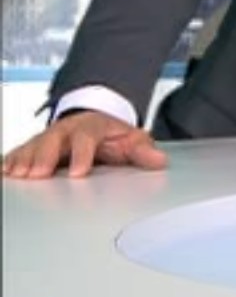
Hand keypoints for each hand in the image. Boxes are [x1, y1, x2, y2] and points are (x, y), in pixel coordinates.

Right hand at [2, 111, 168, 179]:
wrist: (95, 121)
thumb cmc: (111, 135)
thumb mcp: (131, 140)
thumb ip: (143, 151)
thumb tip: (158, 160)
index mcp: (91, 127)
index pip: (86, 138)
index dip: (81, 155)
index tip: (78, 172)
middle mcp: (66, 130)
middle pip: (52, 141)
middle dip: (43, 158)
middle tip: (36, 175)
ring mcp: (48, 138)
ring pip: (33, 147)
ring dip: (23, 161)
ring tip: (16, 175)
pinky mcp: (35, 148)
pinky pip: (20, 153)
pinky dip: (11, 161)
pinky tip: (4, 171)